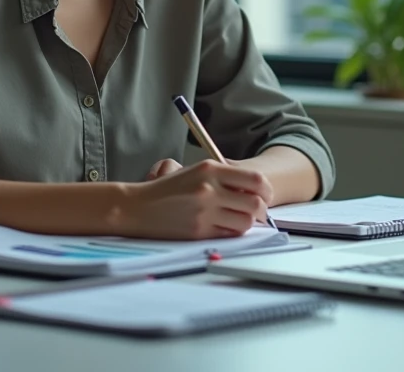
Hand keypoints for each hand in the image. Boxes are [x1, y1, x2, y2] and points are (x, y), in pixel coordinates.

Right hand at [122, 159, 271, 239]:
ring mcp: (205, 211)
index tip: (265, 195)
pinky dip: (231, 233)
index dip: (266, 190)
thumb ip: (223, 177)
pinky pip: (229, 234)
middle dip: (261, 211)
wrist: (137, 207)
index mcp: (210, 169)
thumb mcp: (194, 172)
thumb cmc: (167, 189)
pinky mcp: (199, 231)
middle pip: (255, 203)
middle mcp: (210, 188)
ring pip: (245, 222)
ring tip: (237, 220)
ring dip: (246, 223)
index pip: (255, 179)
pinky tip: (223, 228)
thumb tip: (252, 190)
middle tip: (257, 213)